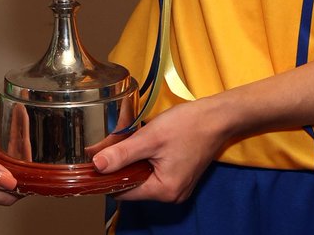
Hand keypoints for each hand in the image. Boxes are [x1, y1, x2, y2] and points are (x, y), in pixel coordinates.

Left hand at [92, 100, 226, 202]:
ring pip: (143, 178)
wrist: (217, 117)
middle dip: (121, 165)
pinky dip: (146, 160)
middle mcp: (172, 194)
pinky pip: (155, 173)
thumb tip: (96, 165)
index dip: (107, 176)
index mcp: (164, 190)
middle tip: (113, 142)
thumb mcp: (150, 138)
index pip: (123, 192)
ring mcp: (178, 186)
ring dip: (133, 161)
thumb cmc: (187, 126)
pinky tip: (145, 143)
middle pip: (133, 185)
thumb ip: (122, 153)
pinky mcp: (180, 176)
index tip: (96, 158)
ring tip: (131, 140)